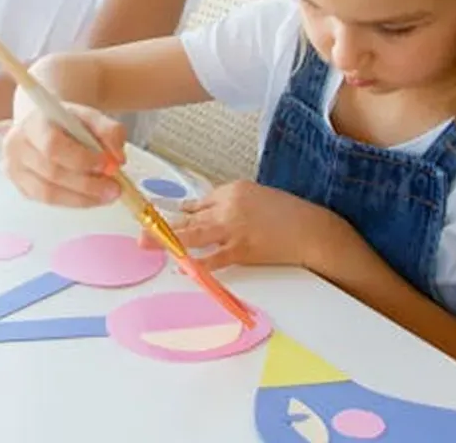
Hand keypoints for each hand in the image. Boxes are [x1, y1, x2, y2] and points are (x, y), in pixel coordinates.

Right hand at [2, 104, 126, 207]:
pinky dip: (73, 202)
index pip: (53, 145)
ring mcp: (15, 170)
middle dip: (87, 184)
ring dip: (82, 198)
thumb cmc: (67, 122)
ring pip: (49, 193)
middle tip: (114, 188)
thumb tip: (118, 158)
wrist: (46, 125)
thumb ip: (109, 131)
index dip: (80, 158)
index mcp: (33, 123)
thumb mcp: (90, 116)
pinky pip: (48, 201)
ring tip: (107, 196)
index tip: (106, 164)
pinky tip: (91, 198)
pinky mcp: (21, 187)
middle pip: (51, 172)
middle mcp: (17, 147)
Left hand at [153, 180, 342, 270]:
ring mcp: (234, 228)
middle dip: (163, 224)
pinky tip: (182, 266)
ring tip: (148, 244)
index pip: (198, 202)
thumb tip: (202, 213)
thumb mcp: (255, 198)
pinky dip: (197, 263)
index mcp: (232, 189)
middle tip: (142, 230)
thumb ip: (228, 204)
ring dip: (169, 241)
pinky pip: (213, 258)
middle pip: (189, 216)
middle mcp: (229, 205)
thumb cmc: (288, 214)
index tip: (159, 217)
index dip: (178, 213)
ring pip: (194, 234)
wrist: (313, 231)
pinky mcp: (242, 249)